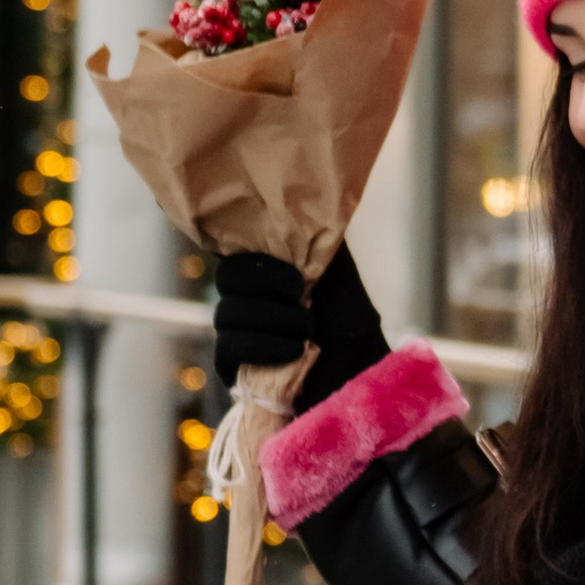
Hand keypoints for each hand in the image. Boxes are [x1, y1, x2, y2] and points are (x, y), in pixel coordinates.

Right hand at [210, 244, 385, 399]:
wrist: (357, 374)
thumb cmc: (351, 324)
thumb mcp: (337, 274)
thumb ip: (311, 244)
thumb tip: (292, 211)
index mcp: (265, 272)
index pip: (238, 254)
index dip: (262, 264)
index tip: (299, 280)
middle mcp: (245, 298)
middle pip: (227, 279)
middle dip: (268, 288)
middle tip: (304, 301)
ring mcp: (234, 331)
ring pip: (227, 313)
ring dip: (274, 320)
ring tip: (308, 331)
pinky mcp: (230, 365)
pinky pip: (229, 347)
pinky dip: (262, 347)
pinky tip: (293, 352)